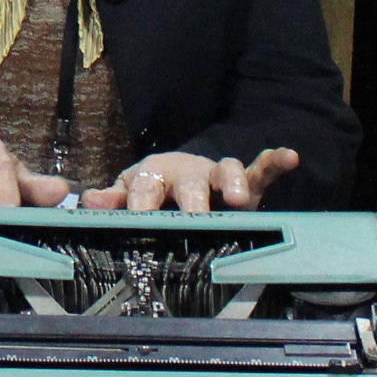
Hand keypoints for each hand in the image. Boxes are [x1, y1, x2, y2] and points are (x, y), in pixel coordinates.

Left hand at [81, 146, 299, 213]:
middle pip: (189, 181)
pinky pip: (261, 168)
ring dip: (232, 181)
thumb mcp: (131, 194)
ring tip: (238, 197)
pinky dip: (275, 161)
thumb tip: (87, 201)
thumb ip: (113, 199)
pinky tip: (289, 157)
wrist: (182, 177)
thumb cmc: (155, 191)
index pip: (146, 186)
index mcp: (155, 173)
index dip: (143, 202)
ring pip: (226, 171)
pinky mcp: (246, 181)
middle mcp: (187, 171)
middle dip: (192, 199)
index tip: (140, 220)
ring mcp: (217, 175)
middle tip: (194, 217)